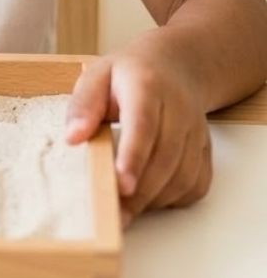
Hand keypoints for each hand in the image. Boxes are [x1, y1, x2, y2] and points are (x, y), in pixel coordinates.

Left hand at [65, 53, 211, 227]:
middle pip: (165, 157)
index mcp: (147, 86)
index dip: (133, 157)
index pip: (143, 125)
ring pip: (183, 175)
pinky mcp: (205, 150)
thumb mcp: (96, 75)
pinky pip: (196, 183)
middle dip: (140, 190)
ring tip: (126, 210)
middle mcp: (179, 110)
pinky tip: (150, 199)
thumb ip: (83, 104)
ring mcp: (196, 131)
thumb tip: (72, 138)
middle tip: (114, 212)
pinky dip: (173, 198)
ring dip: (155, 199)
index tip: (120, 184)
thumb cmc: (127, 74)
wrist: (174, 65)